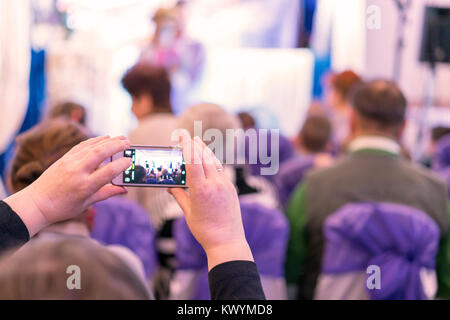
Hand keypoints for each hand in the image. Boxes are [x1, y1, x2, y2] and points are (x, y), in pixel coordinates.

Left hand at [4, 136, 131, 235]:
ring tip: (121, 137)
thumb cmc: (62, 207)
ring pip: (92, 146)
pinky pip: (82, 146)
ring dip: (108, 140)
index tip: (130, 161)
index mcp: (85, 187)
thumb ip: (107, 193)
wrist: (37, 203)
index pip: (108, 171)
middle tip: (128, 143)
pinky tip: (104, 138)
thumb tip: (124, 189)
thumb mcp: (86, 204)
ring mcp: (69, 163)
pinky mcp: (64, 158)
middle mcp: (77, 172)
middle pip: (100, 153)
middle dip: (116, 146)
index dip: (121, 165)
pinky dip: (94, 141)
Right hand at [169, 132, 252, 269]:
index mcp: (201, 190)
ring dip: (204, 151)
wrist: (227, 241)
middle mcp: (214, 184)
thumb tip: (169, 186)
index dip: (187, 146)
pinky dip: (212, 162)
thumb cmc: (204, 230)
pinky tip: (207, 160)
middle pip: (204, 158)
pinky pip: (220, 170)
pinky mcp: (231, 189)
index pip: (193, 162)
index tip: (183, 136)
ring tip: (197, 142)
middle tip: (187, 136)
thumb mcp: (187, 212)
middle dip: (195, 145)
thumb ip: (178, 195)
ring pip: (214, 162)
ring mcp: (225, 185)